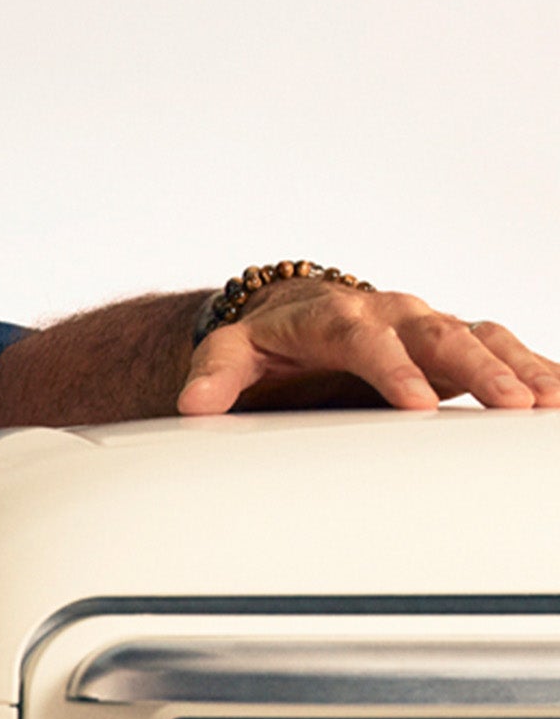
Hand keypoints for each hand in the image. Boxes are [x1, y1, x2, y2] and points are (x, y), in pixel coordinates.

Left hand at [178, 280, 559, 415]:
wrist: (295, 315)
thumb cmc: (266, 341)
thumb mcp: (230, 356)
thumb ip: (214, 376)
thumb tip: (194, 403)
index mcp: (337, 318)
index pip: (367, 341)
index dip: (394, 371)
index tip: (418, 404)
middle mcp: (392, 314)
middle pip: (440, 335)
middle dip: (477, 369)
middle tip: (509, 404)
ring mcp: (427, 326)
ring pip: (482, 338)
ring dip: (519, 369)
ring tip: (549, 403)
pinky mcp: (452, 343)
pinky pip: (502, 349)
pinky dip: (534, 369)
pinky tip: (558, 397)